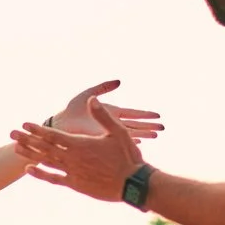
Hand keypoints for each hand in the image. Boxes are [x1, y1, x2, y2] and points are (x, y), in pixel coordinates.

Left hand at [12, 95, 144, 201]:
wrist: (133, 185)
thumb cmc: (128, 157)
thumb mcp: (118, 132)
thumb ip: (103, 116)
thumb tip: (92, 98)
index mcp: (81, 144)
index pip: (53, 134)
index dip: (37, 129)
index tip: (25, 123)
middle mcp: (72, 158)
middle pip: (44, 147)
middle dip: (27, 139)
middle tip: (11, 133)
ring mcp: (72, 172)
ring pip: (46, 161)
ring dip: (30, 154)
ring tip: (15, 148)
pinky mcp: (75, 185)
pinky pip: (53, 178)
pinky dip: (40, 174)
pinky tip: (29, 170)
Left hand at [46, 79, 163, 141]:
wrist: (61, 124)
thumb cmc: (72, 110)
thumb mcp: (88, 94)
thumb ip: (103, 87)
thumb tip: (119, 81)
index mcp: (110, 112)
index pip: (132, 113)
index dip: (145, 115)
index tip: (158, 115)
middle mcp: (112, 124)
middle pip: (135, 125)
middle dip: (149, 126)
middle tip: (163, 128)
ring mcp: (108, 134)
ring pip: (131, 134)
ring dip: (144, 134)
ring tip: (156, 136)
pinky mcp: (103, 140)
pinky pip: (119, 141)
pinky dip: (130, 142)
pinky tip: (140, 144)